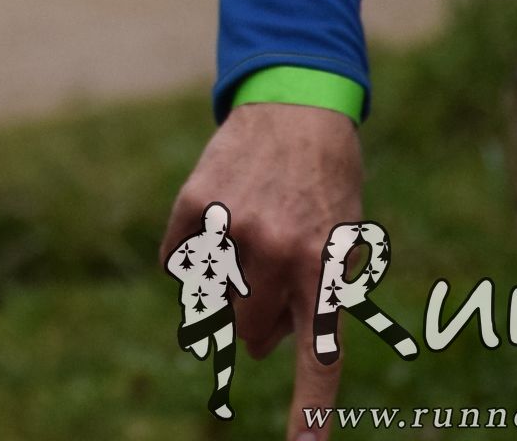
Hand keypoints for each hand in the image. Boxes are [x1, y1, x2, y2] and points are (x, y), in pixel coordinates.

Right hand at [162, 103, 363, 436]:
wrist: (297, 108)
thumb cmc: (327, 188)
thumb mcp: (340, 246)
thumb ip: (310, 300)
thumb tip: (258, 344)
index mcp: (324, 268)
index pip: (318, 358)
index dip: (310, 416)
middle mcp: (278, 251)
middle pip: (250, 331)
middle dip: (259, 320)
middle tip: (274, 278)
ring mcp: (231, 227)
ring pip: (212, 299)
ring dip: (226, 285)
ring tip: (251, 238)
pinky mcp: (194, 205)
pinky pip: (176, 261)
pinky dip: (189, 255)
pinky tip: (215, 223)